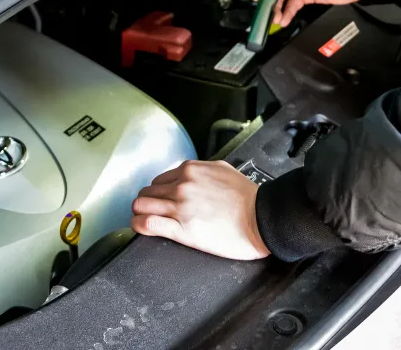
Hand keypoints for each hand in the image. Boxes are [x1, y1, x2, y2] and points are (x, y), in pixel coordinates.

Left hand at [131, 160, 270, 260]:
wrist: (262, 218)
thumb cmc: (248, 198)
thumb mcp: (222, 170)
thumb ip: (202, 171)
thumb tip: (191, 174)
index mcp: (191, 171)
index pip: (159, 180)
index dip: (157, 192)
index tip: (158, 199)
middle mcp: (182, 186)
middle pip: (147, 192)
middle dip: (146, 202)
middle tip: (150, 211)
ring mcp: (180, 208)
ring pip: (142, 205)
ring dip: (139, 212)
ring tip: (142, 219)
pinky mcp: (182, 229)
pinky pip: (148, 223)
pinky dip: (139, 225)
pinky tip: (140, 227)